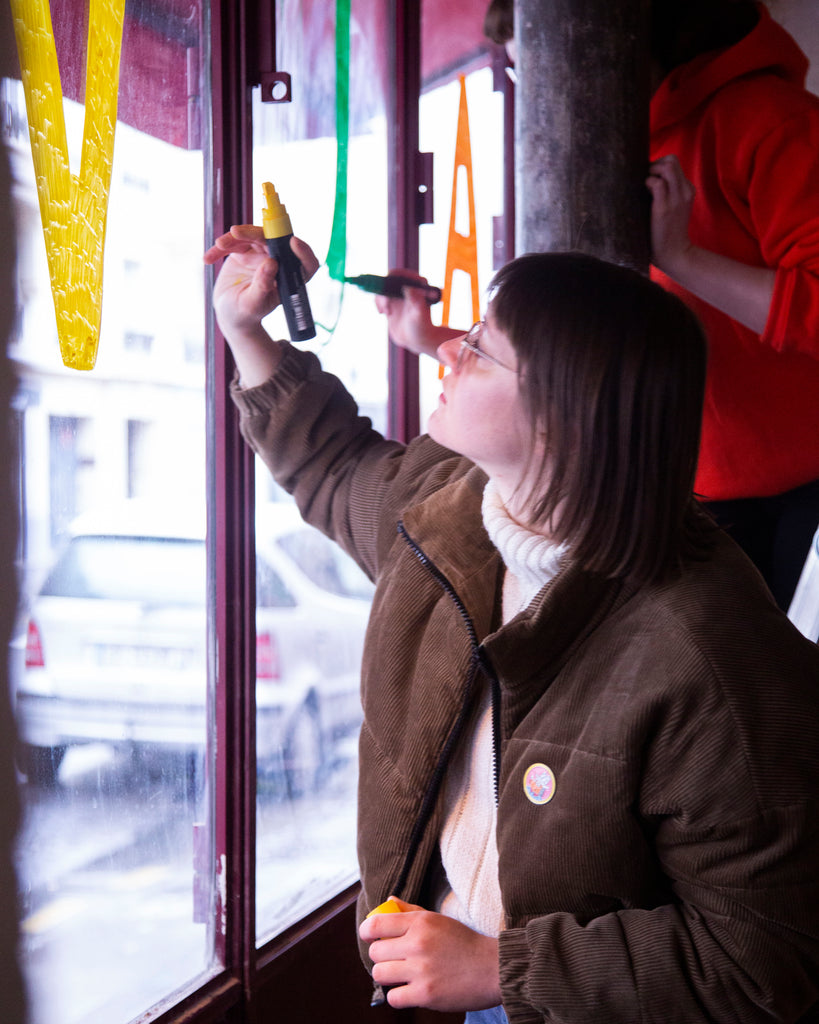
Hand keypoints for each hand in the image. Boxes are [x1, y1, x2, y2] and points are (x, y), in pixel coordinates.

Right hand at [204, 225, 318, 337]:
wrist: (230, 314)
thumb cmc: (245, 314)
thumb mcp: (253, 304)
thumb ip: (263, 285)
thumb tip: (271, 263)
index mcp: (289, 279)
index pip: (305, 263)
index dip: (303, 251)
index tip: (293, 242)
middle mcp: (279, 263)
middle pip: (274, 240)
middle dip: (255, 234)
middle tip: (236, 233)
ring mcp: (262, 255)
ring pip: (253, 236)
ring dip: (234, 238)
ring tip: (220, 245)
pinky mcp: (246, 251)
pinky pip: (234, 242)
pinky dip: (221, 248)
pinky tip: (208, 259)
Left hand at [359, 898, 500, 1012]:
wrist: (492, 969)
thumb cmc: (464, 942)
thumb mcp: (438, 920)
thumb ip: (410, 911)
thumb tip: (388, 901)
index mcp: (420, 922)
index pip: (376, 924)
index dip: (366, 932)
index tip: (369, 937)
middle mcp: (418, 943)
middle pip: (375, 952)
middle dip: (381, 956)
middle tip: (394, 959)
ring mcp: (421, 969)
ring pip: (380, 974)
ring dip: (389, 976)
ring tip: (403, 975)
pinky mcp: (426, 994)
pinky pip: (393, 997)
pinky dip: (399, 996)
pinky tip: (411, 990)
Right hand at [375, 269, 460, 358]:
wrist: (416, 339)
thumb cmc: (421, 327)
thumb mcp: (419, 315)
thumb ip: (416, 301)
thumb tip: (408, 287)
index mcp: (417, 284)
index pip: (401, 274)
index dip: (391, 280)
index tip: (387, 293)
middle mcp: (407, 286)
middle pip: (389, 279)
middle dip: (384, 290)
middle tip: (386, 305)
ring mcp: (398, 293)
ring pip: (382, 288)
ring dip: (380, 298)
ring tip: (387, 312)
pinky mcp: (391, 301)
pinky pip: (379, 296)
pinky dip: (378, 303)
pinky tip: (383, 313)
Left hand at [646, 154, 695, 278]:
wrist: (674, 254)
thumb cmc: (667, 232)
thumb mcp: (673, 208)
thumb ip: (666, 193)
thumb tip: (646, 180)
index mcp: (687, 190)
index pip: (674, 163)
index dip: (658, 166)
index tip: (649, 177)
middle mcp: (684, 191)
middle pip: (672, 160)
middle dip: (655, 164)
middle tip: (646, 178)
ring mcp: (676, 199)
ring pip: (667, 167)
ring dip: (652, 171)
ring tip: (645, 185)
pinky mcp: (664, 209)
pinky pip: (657, 184)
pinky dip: (648, 183)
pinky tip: (644, 194)